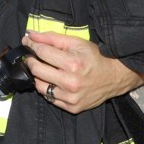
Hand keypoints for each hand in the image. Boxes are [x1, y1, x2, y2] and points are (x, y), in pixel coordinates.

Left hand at [23, 31, 143, 113]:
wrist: (115, 77)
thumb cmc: (94, 56)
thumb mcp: (76, 42)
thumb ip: (51, 38)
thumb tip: (30, 35)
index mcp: (73, 64)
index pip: (41, 53)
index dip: (32, 45)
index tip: (28, 42)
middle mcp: (71, 83)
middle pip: (36, 70)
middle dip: (31, 60)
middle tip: (32, 55)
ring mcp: (71, 98)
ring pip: (39, 86)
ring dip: (37, 76)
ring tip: (42, 68)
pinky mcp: (72, 108)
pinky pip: (49, 98)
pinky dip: (47, 88)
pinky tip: (52, 80)